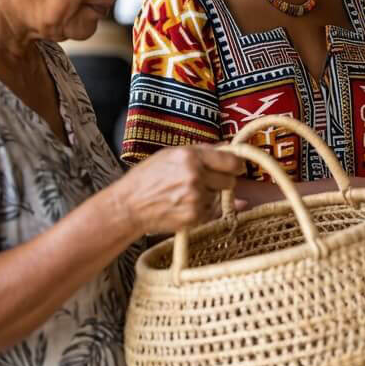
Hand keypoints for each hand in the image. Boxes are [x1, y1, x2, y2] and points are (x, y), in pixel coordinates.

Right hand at [110, 145, 245, 236]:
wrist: (128, 205)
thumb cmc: (147, 178)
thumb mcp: (170, 155)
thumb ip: (202, 151)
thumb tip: (229, 149)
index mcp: (190, 156)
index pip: (230, 161)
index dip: (236, 165)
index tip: (236, 168)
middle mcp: (195, 176)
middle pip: (229, 181)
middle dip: (221, 182)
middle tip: (204, 182)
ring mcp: (196, 198)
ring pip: (220, 197)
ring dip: (209, 196)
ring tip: (185, 194)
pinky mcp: (194, 216)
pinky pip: (211, 211)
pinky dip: (202, 209)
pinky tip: (183, 205)